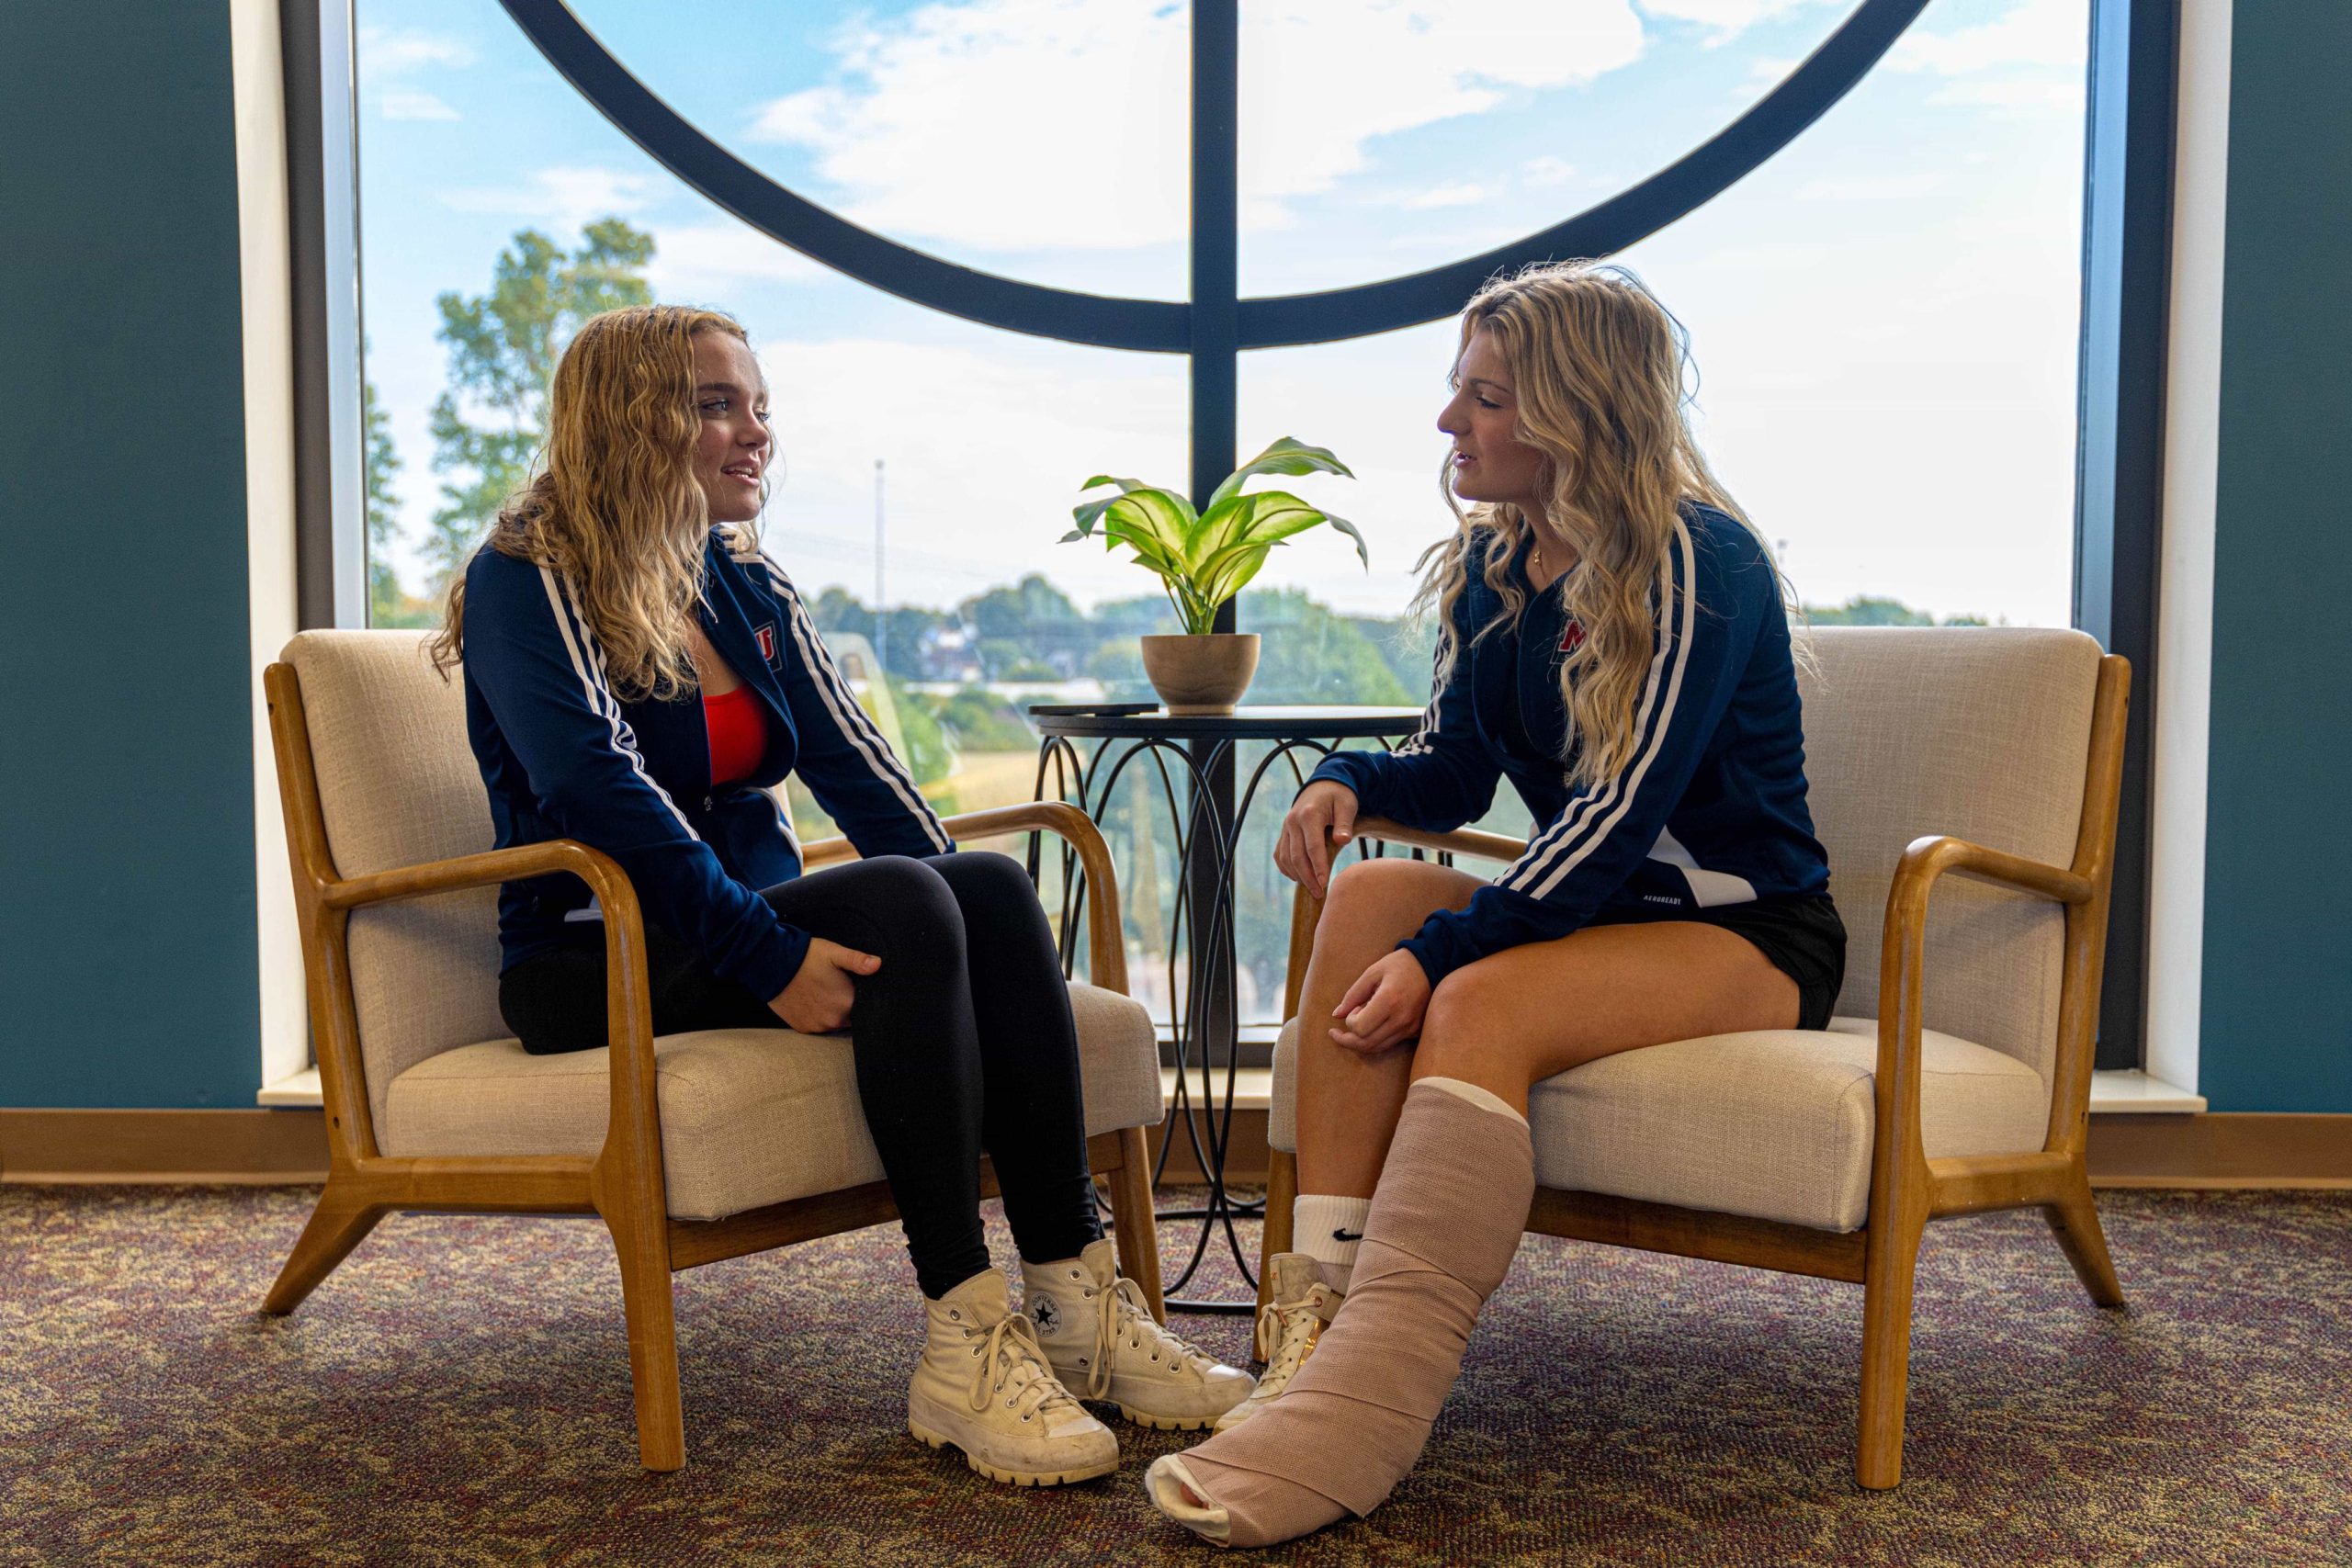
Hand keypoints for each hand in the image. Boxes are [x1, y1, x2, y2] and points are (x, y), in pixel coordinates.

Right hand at [770, 938, 880, 1033]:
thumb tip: (878, 964)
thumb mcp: (835, 953)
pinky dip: (817, 1016)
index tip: (854, 987)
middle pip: (850, 1017)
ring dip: (832, 1012)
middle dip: (847, 1005)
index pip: (865, 1007)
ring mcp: (816, 1027)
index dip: (862, 997)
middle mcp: (833, 1021)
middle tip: (837, 987)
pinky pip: (817, 1025)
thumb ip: (858, 961)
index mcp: (846, 1004)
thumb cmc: (805, 957)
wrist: (771, 965)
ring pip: (834, 1022)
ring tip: (823, 993)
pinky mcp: (802, 1028)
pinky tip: (812, 1001)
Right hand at [1275, 781, 1358, 897]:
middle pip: (1297, 856)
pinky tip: (1298, 878)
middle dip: (1307, 877)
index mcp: (1309, 815)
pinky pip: (1280, 854)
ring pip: (1286, 857)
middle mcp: (1293, 822)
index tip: (1324, 884)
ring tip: (1311, 888)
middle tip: (1319, 893)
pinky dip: (1286, 868)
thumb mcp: (1347, 806)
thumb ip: (1344, 824)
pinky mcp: (1284, 833)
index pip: (1312, 847)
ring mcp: (1286, 828)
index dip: (1318, 867)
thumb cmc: (1339, 797)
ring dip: (1297, 875)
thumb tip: (1343, 841)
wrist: (1323, 785)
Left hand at [1327, 948, 1431, 1054]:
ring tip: (1352, 1030)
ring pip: (1377, 1048)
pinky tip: (1371, 1028)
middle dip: (1347, 1040)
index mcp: (1389, 1001)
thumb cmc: (1399, 965)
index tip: (1354, 1008)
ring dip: (1359, 1043)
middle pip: (1366, 1044)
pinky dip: (1375, 1041)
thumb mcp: (1372, 972)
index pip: (1360, 1028)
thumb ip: (1353, 994)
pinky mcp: (1415, 1031)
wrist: (1432, 965)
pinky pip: (1389, 1044)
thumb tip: (1337, 1015)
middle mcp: (1401, 1019)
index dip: (1350, 1022)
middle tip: (1336, 1033)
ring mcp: (1410, 1028)